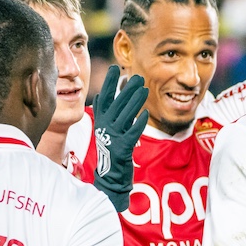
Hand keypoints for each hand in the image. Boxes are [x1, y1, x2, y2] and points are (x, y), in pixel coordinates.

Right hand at [92, 66, 148, 211]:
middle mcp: (104, 127)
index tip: (115, 69)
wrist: (110, 176)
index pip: (104, 97)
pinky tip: (146, 113)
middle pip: (116, 104)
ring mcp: (112, 137)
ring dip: (135, 102)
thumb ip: (109, 112)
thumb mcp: (107, 128)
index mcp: (100, 120)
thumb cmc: (111, 149)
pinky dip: (138, 123)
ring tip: (145, 89)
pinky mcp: (121, 148)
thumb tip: (105, 93)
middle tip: (137, 76)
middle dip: (126, 89)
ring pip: (125, 115)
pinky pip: (132, 132)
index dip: (109, 83)